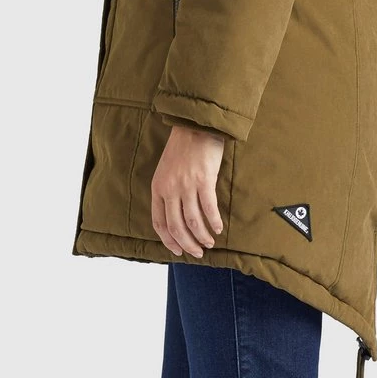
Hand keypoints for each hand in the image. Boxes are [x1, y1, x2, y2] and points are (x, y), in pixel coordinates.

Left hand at [151, 124, 224, 256]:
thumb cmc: (182, 146)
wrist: (195, 125)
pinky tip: (218, 228)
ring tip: (209, 242)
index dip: (169, 240)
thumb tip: (178, 215)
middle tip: (197, 253)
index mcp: (158, 187)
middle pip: (176, 226)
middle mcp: (170, 188)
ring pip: (193, 221)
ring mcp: (186, 185)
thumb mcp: (166, 169)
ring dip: (202, 236)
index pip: (159, 222)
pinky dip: (214, 221)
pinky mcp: (204, 180)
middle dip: (187, 244)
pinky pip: (209, 208)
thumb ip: (169, 190)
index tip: (178, 251)